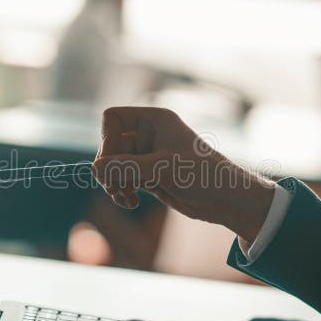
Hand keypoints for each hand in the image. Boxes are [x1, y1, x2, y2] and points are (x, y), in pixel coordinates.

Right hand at [92, 107, 274, 242]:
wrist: (226, 199)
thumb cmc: (202, 175)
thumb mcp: (162, 169)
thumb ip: (127, 167)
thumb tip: (95, 168)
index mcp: (155, 120)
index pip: (113, 118)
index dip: (107, 140)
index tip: (114, 163)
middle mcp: (149, 133)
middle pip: (109, 145)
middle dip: (109, 168)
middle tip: (115, 186)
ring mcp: (147, 155)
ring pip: (113, 164)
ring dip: (113, 182)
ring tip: (125, 198)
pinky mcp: (148, 174)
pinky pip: (122, 178)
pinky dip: (121, 190)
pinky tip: (131, 201)